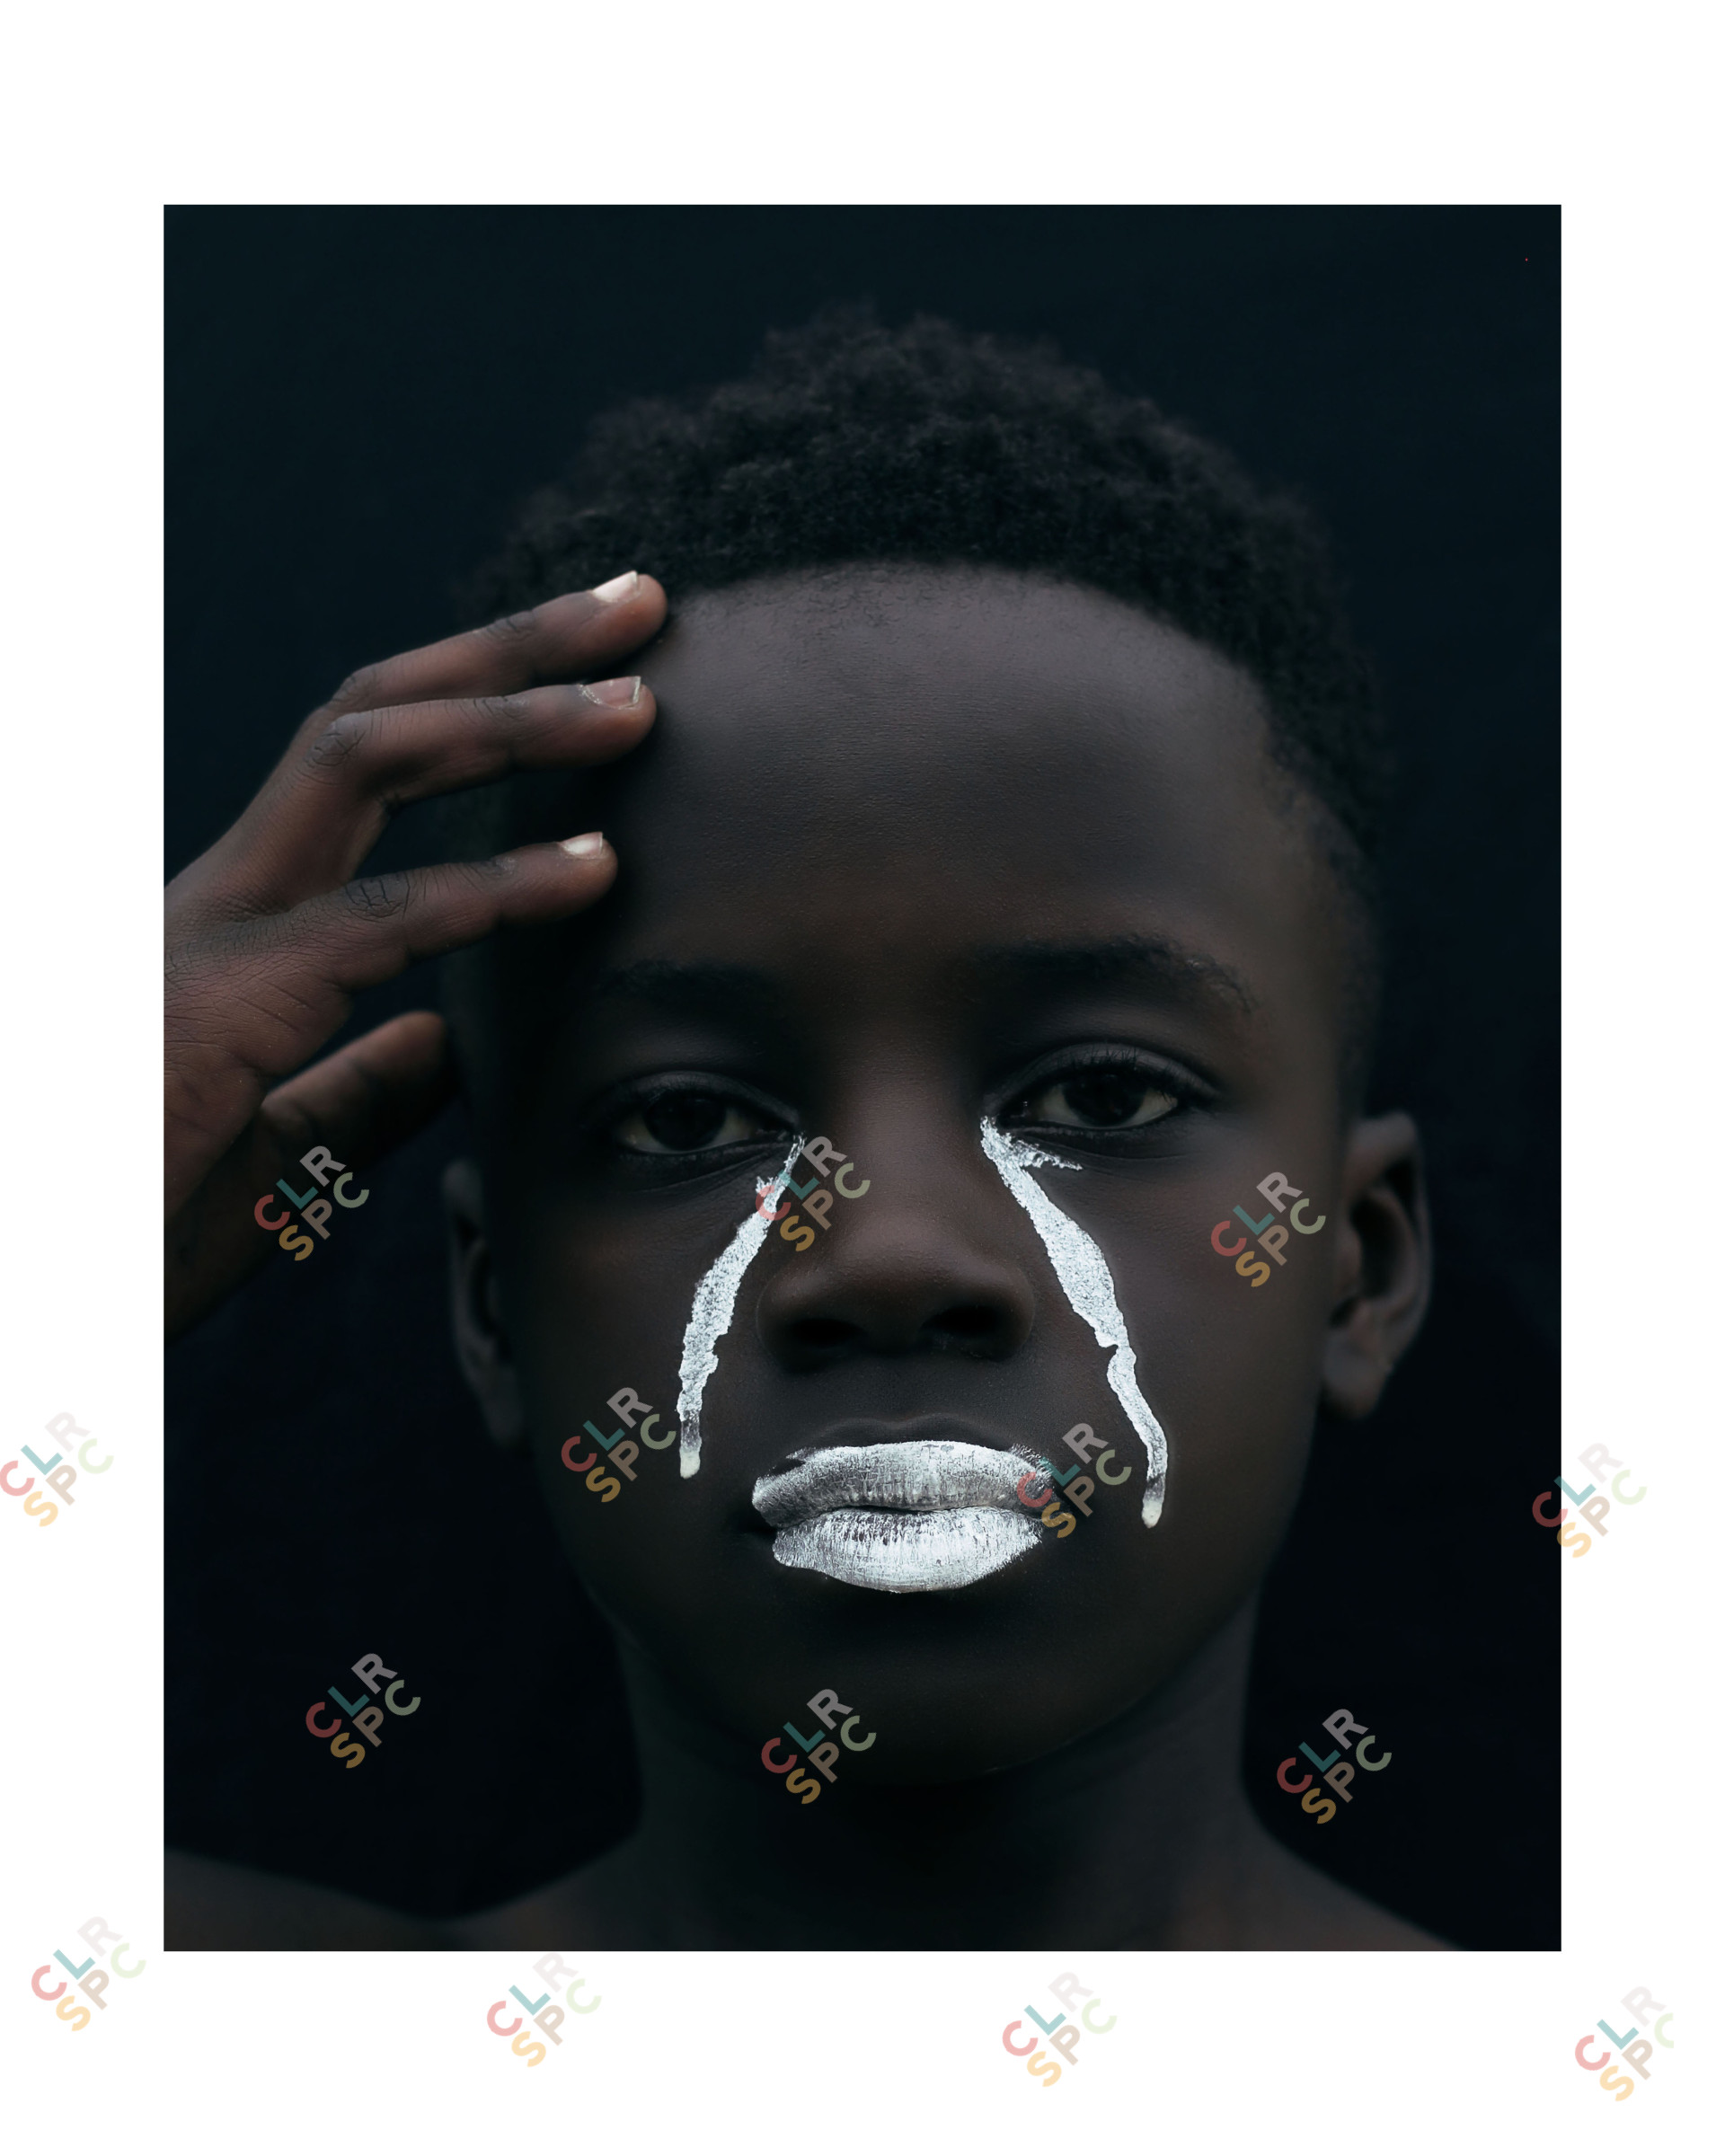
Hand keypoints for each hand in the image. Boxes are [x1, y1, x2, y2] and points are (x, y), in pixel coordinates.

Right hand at [165, 571, 666, 1337]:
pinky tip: (597, 866)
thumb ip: (358, 1092)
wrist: (36, 1294)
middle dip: (511, 648)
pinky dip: (495, 888)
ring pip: (363, 762)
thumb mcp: (276, 1159)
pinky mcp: (217, 1009)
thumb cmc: (129, 1238)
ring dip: (511, 716)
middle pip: (372, 717)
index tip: (598, 674)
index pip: (367, 766)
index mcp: (242, 928)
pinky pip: (374, 921)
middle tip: (639, 600)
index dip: (485, 703)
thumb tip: (445, 1039)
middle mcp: (224, 901)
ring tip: (639, 698)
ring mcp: (212, 940)